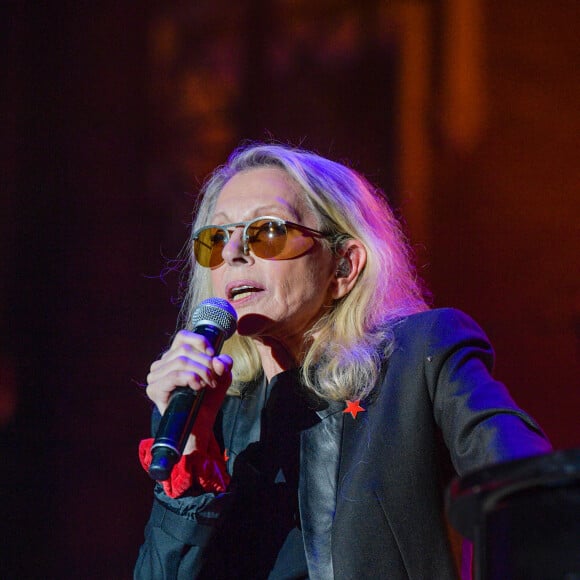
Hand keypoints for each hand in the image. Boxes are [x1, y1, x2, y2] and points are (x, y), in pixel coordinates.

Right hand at [145, 330, 232, 453]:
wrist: (200, 425)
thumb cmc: (208, 400)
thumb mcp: (221, 377)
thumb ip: (223, 364)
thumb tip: (218, 361)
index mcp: (174, 357)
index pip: (182, 337)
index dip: (200, 342)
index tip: (213, 355)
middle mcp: (161, 365)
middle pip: (185, 350)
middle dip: (205, 363)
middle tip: (214, 378)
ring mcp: (155, 377)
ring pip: (180, 361)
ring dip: (200, 372)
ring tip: (208, 385)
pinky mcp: (154, 390)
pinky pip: (173, 375)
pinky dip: (190, 378)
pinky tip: (198, 387)